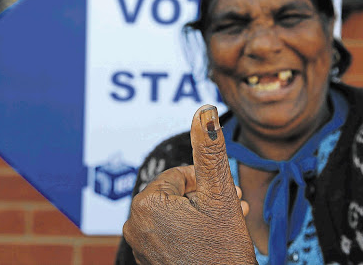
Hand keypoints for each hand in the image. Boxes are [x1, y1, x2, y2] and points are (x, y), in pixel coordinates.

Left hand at [123, 105, 256, 263]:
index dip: (208, 185)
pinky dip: (189, 230)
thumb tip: (204, 111)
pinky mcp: (148, 258)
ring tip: (222, 227)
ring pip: (176, 211)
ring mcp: (140, 244)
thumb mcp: (221, 195)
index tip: (224, 199)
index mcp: (146, 204)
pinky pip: (169, 231)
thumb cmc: (222, 253)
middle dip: (205, 199)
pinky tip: (208, 241)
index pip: (181, 174)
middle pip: (178, 193)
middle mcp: (134, 223)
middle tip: (228, 213)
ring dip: (200, 213)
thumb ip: (210, 150)